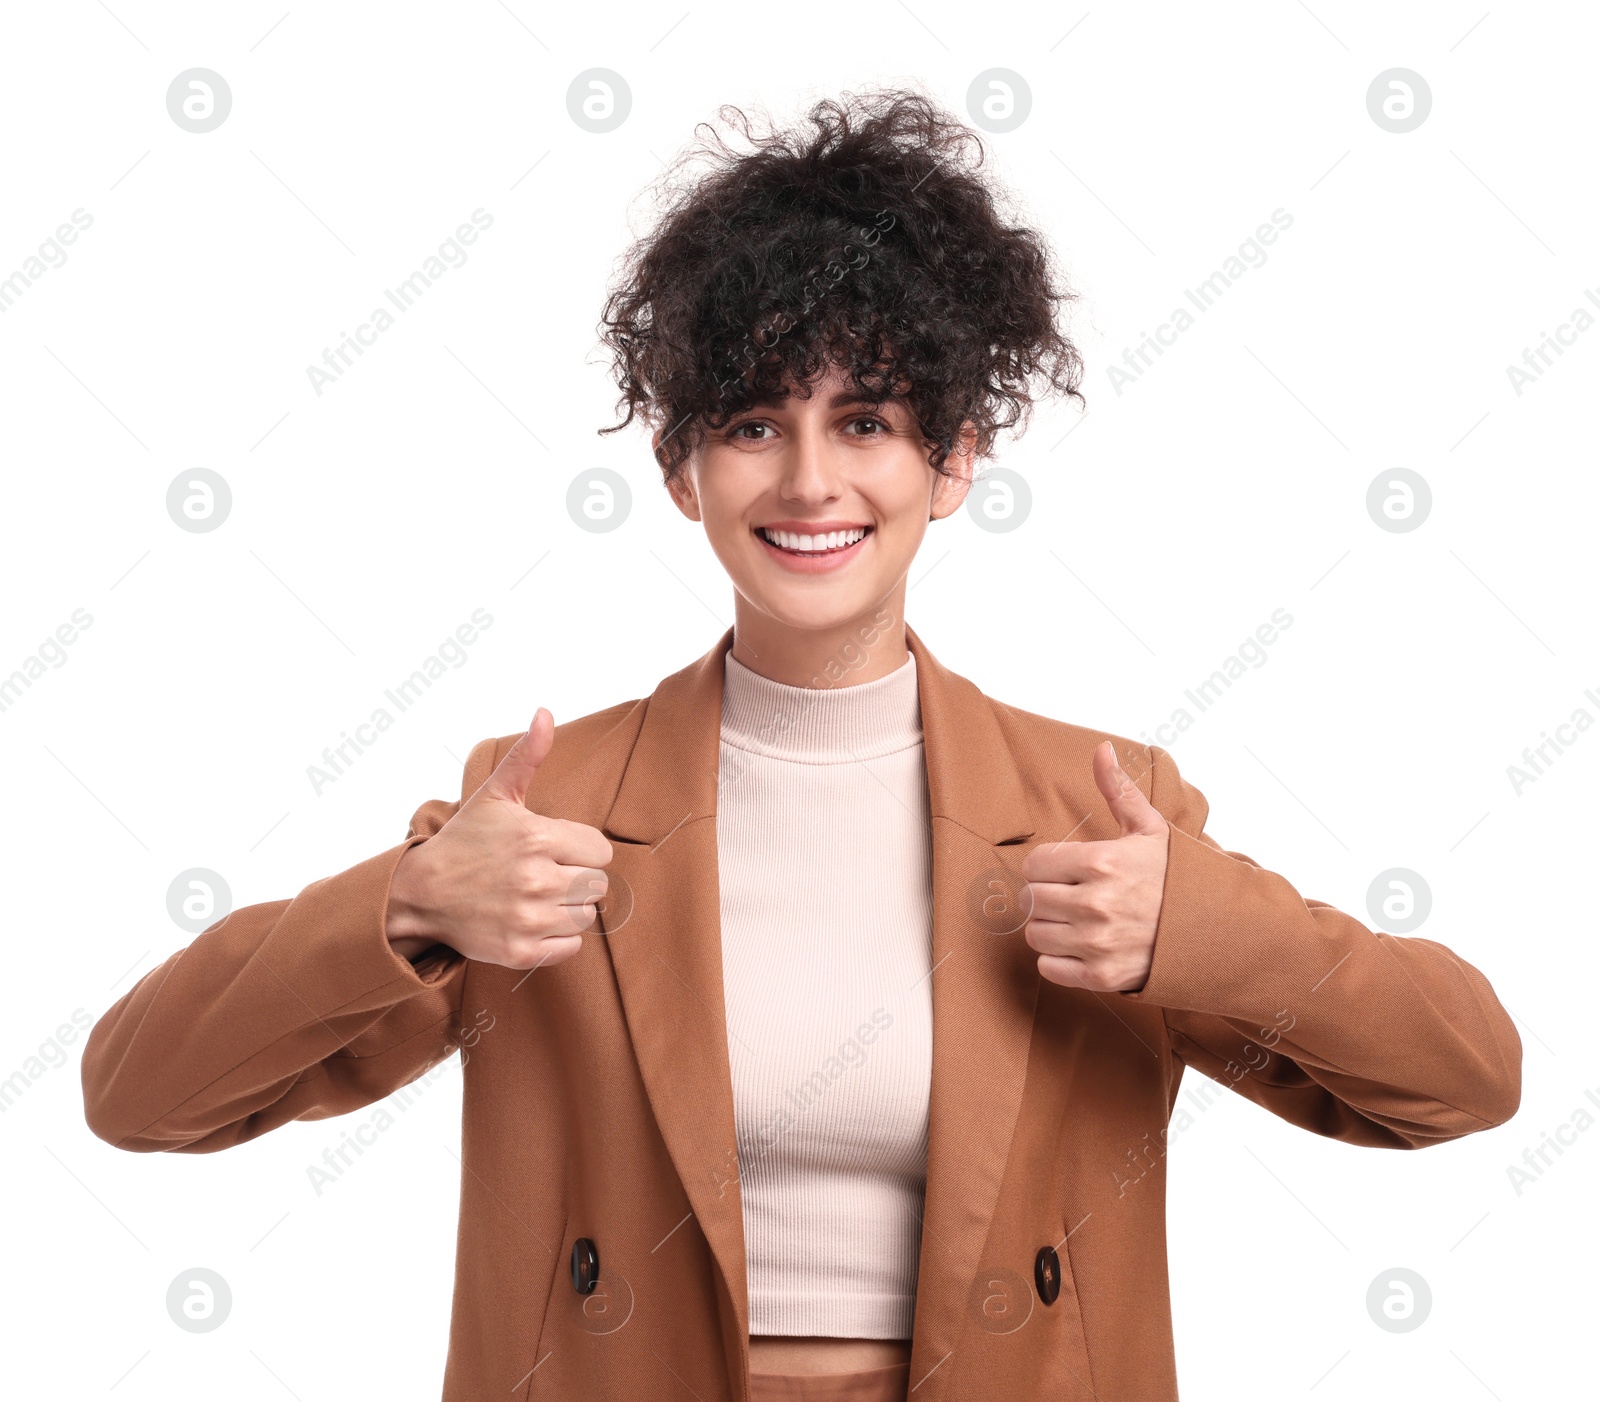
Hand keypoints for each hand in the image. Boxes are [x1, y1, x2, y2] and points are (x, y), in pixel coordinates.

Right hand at [385, 709, 613, 970]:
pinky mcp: (520, 951)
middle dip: (575, 878)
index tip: (554, 850)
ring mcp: (528, 918)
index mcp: (538, 837)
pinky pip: (571, 947)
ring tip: (534, 897)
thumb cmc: (464, 842)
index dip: (581, 850)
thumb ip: (528, 755)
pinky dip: (556, 938)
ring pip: (586, 916)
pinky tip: (530, 921)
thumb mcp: (496, 795)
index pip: (602, 851)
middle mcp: (537, 879)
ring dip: (567, 908)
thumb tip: (545, 712)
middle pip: (598, 885)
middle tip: (543, 874)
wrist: (419, 895)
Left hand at [1020, 741, 1169, 991]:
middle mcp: (1096, 903)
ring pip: (1035, 933)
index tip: (1064, 870)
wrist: (1214, 931)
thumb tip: (1101, 748)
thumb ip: (1118, 789)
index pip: (1033, 864)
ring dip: (1050, 927)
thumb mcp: (1150, 828)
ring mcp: (1098, 942)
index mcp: (1102, 862)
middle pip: (1030, 899)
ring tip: (1075, 920)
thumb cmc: (1176, 877)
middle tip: (1069, 895)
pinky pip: (1048, 967)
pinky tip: (1080, 946)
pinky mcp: (1101, 976)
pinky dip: (1057, 959)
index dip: (1046, 866)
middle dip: (1045, 895)